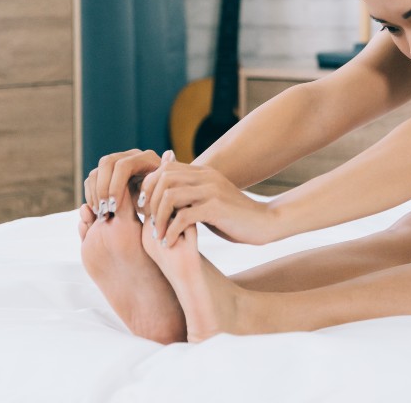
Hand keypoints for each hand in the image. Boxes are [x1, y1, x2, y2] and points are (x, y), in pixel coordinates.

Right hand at [84, 148, 163, 217]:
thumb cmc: (160, 201)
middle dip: (103, 188)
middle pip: (107, 163)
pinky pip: (93, 178)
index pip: (124, 165)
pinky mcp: (107, 171)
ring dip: (95, 192)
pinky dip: (91, 194)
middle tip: (104, 209)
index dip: (116, 185)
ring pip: (97, 170)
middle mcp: (131, 155)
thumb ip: (157, 187)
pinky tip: (98, 209)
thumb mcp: (160, 196)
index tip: (114, 207)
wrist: (155, 203)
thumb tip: (153, 174)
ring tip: (100, 212)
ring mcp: (117, 161)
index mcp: (146, 158)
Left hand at [140, 152, 279, 246]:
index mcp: (202, 172)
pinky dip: (171, 231)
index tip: (145, 207)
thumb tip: (165, 197)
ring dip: (158, 217)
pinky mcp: (216, 208)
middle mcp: (205, 176)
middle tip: (147, 222)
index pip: (164, 168)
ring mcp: (211, 190)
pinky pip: (183, 216)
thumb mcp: (209, 200)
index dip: (149, 186)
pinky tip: (169, 242)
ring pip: (169, 195)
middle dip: (150, 201)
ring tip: (157, 234)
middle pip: (163, 178)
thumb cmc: (234, 217)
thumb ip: (190, 195)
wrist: (264, 223)